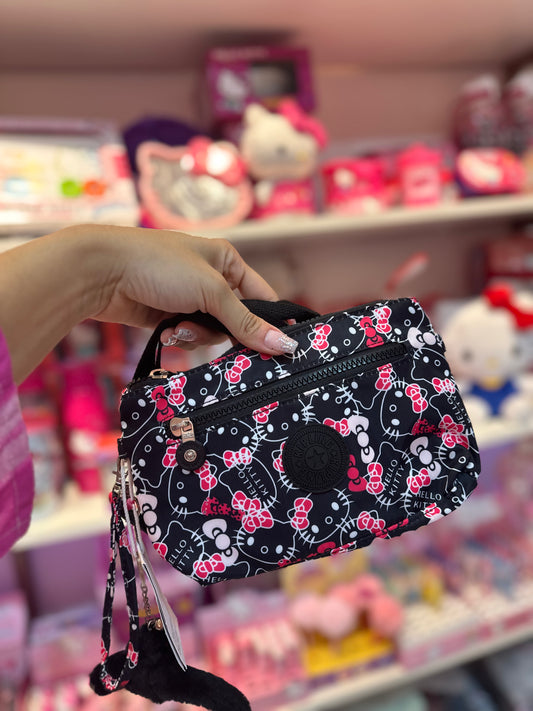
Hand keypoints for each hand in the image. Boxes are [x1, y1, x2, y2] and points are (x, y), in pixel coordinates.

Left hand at [90, 225, 297, 354]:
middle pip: (235, 320)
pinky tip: (164, 332)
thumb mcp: (210, 292)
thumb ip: (246, 322)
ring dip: (195, 335)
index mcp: (227, 260)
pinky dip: (179, 337)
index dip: (269, 323)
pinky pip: (187, 336)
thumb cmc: (159, 266)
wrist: (101, 272)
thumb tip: (286, 345)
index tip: (278, 350)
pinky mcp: (168, 315)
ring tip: (175, 328)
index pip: (262, 297)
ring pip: (210, 332)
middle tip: (209, 334)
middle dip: (221, 332)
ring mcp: (188, 298)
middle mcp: (211, 278)